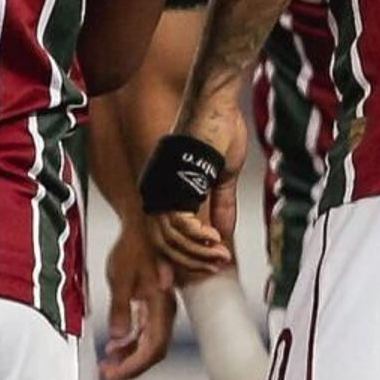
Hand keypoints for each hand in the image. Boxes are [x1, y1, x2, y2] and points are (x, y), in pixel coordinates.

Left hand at [101, 216, 177, 379]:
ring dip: (131, 354)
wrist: (143, 225)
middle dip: (131, 366)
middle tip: (108, 372)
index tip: (113, 374)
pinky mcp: (155, 302)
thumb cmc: (133, 246)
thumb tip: (118, 336)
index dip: (134, 367)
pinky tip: (118, 343)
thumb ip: (120, 308)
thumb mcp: (121, 278)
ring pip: (151, 342)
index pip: (152, 348)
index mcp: (160, 306)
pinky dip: (133, 340)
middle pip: (154, 350)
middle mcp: (165, 310)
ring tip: (109, 360)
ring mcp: (161, 307)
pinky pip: (147, 330)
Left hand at [147, 96, 247, 275]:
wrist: (216, 107)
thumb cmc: (217, 131)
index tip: (202, 272)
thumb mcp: (223, 178)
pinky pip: (180, 226)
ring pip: (170, 240)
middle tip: (217, 267)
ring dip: (198, 254)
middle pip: (164, 244)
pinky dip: (197, 239)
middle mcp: (155, 192)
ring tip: (221, 256)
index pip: (165, 236)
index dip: (182, 258)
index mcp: (164, 190)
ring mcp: (160, 189)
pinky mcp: (172, 186)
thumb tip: (223, 235)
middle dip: (192, 263)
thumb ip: (220, 206)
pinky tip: (214, 241)